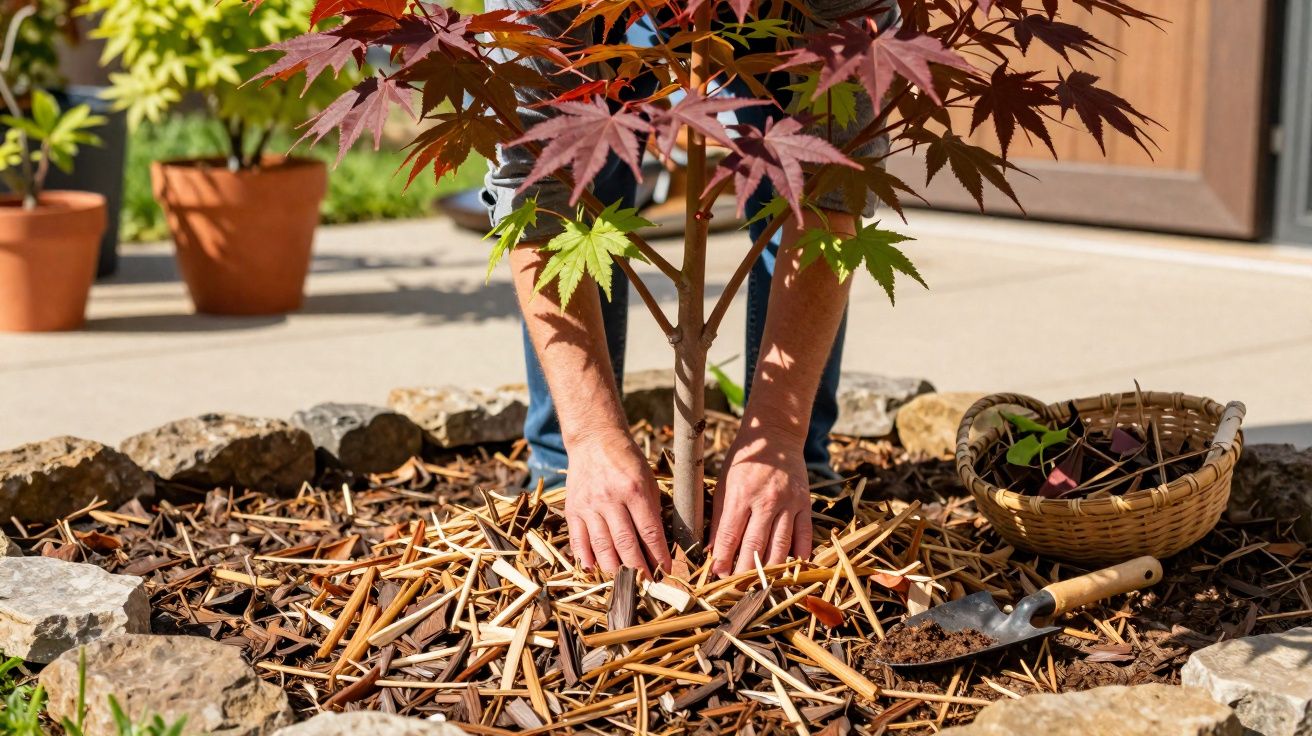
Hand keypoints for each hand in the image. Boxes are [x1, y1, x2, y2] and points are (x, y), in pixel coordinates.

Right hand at [563, 431, 671, 575]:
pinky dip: (586, 558)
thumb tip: (658, 544)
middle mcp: (610, 499)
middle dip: (638, 568)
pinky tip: (594, 571)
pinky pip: (579, 539)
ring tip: (624, 584)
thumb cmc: (627, 460)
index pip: (649, 531)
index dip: (659, 555)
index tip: (666, 570)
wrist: (594, 440)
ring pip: (602, 546)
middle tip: (647, 584)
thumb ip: (652, 510)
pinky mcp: (573, 508)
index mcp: (634, 490)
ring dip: (614, 569)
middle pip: (625, 543)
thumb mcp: (648, 480)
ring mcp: (589, 505)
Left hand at [709, 426, 812, 576]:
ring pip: (780, 546)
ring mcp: (788, 503)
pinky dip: (799, 555)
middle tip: (736, 587)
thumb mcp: (723, 482)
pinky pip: (804, 535)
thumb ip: (719, 516)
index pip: (730, 535)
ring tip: (760, 585)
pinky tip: (791, 568)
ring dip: (770, 569)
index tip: (717, 574)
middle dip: (744, 571)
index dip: (722, 559)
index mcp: (741, 494)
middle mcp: (766, 501)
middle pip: (755, 546)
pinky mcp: (804, 504)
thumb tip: (712, 549)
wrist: (776, 436)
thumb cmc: (744, 459)